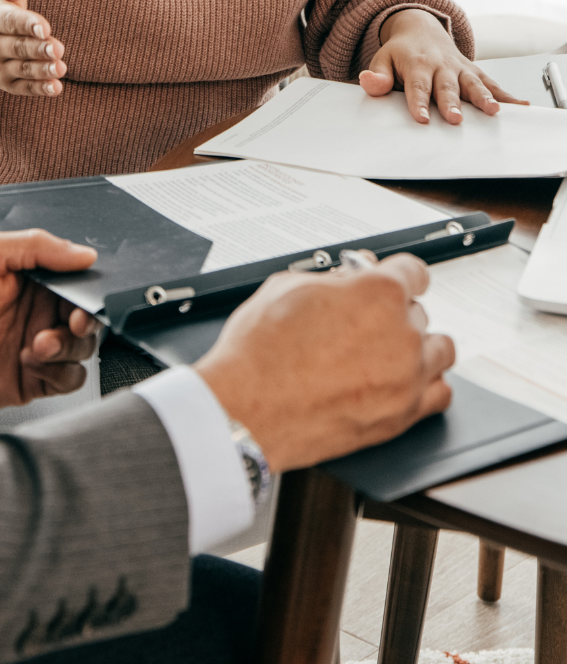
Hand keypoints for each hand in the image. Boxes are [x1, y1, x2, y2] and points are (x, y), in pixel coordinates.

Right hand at [0, 0, 68, 103]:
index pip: (9, 21)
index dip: (27, 24)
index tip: (44, 27)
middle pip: (18, 47)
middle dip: (38, 49)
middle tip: (58, 49)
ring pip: (22, 69)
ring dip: (41, 70)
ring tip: (60, 67)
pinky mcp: (7, 83)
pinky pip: (23, 88)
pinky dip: (39, 89)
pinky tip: (56, 87)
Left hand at [0, 230, 100, 426]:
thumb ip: (35, 246)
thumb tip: (86, 254)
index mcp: (34, 279)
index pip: (77, 280)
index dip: (89, 287)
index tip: (88, 293)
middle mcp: (40, 311)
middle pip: (87, 316)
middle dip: (87, 319)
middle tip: (73, 322)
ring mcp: (39, 346)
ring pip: (83, 348)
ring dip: (69, 346)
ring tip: (36, 345)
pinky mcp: (34, 380)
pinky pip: (69, 379)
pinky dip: (60, 371)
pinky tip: (31, 362)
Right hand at [196, 253, 454, 471]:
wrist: (248, 409)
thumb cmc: (260, 351)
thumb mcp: (286, 288)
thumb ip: (331, 277)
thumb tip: (349, 276)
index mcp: (377, 293)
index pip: (414, 271)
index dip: (395, 273)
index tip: (388, 280)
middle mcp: (401, 333)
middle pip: (419, 312)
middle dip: (393, 312)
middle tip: (362, 321)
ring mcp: (407, 377)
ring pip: (438, 350)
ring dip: (417, 346)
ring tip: (385, 350)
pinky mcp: (402, 416)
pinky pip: (440, 394)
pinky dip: (426, 385)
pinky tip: (401, 380)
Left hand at [359, 8, 524, 124]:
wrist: (421, 28)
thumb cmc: (401, 52)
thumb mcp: (382, 59)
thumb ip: (377, 75)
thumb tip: (368, 83)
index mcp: (417, 64)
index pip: (417, 86)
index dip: (419, 102)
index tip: (421, 118)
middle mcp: (441, 66)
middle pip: (446, 87)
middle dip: (452, 103)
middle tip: (455, 119)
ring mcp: (460, 68)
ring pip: (473, 83)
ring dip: (483, 97)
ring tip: (493, 111)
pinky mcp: (474, 71)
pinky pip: (492, 83)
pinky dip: (506, 95)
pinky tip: (522, 106)